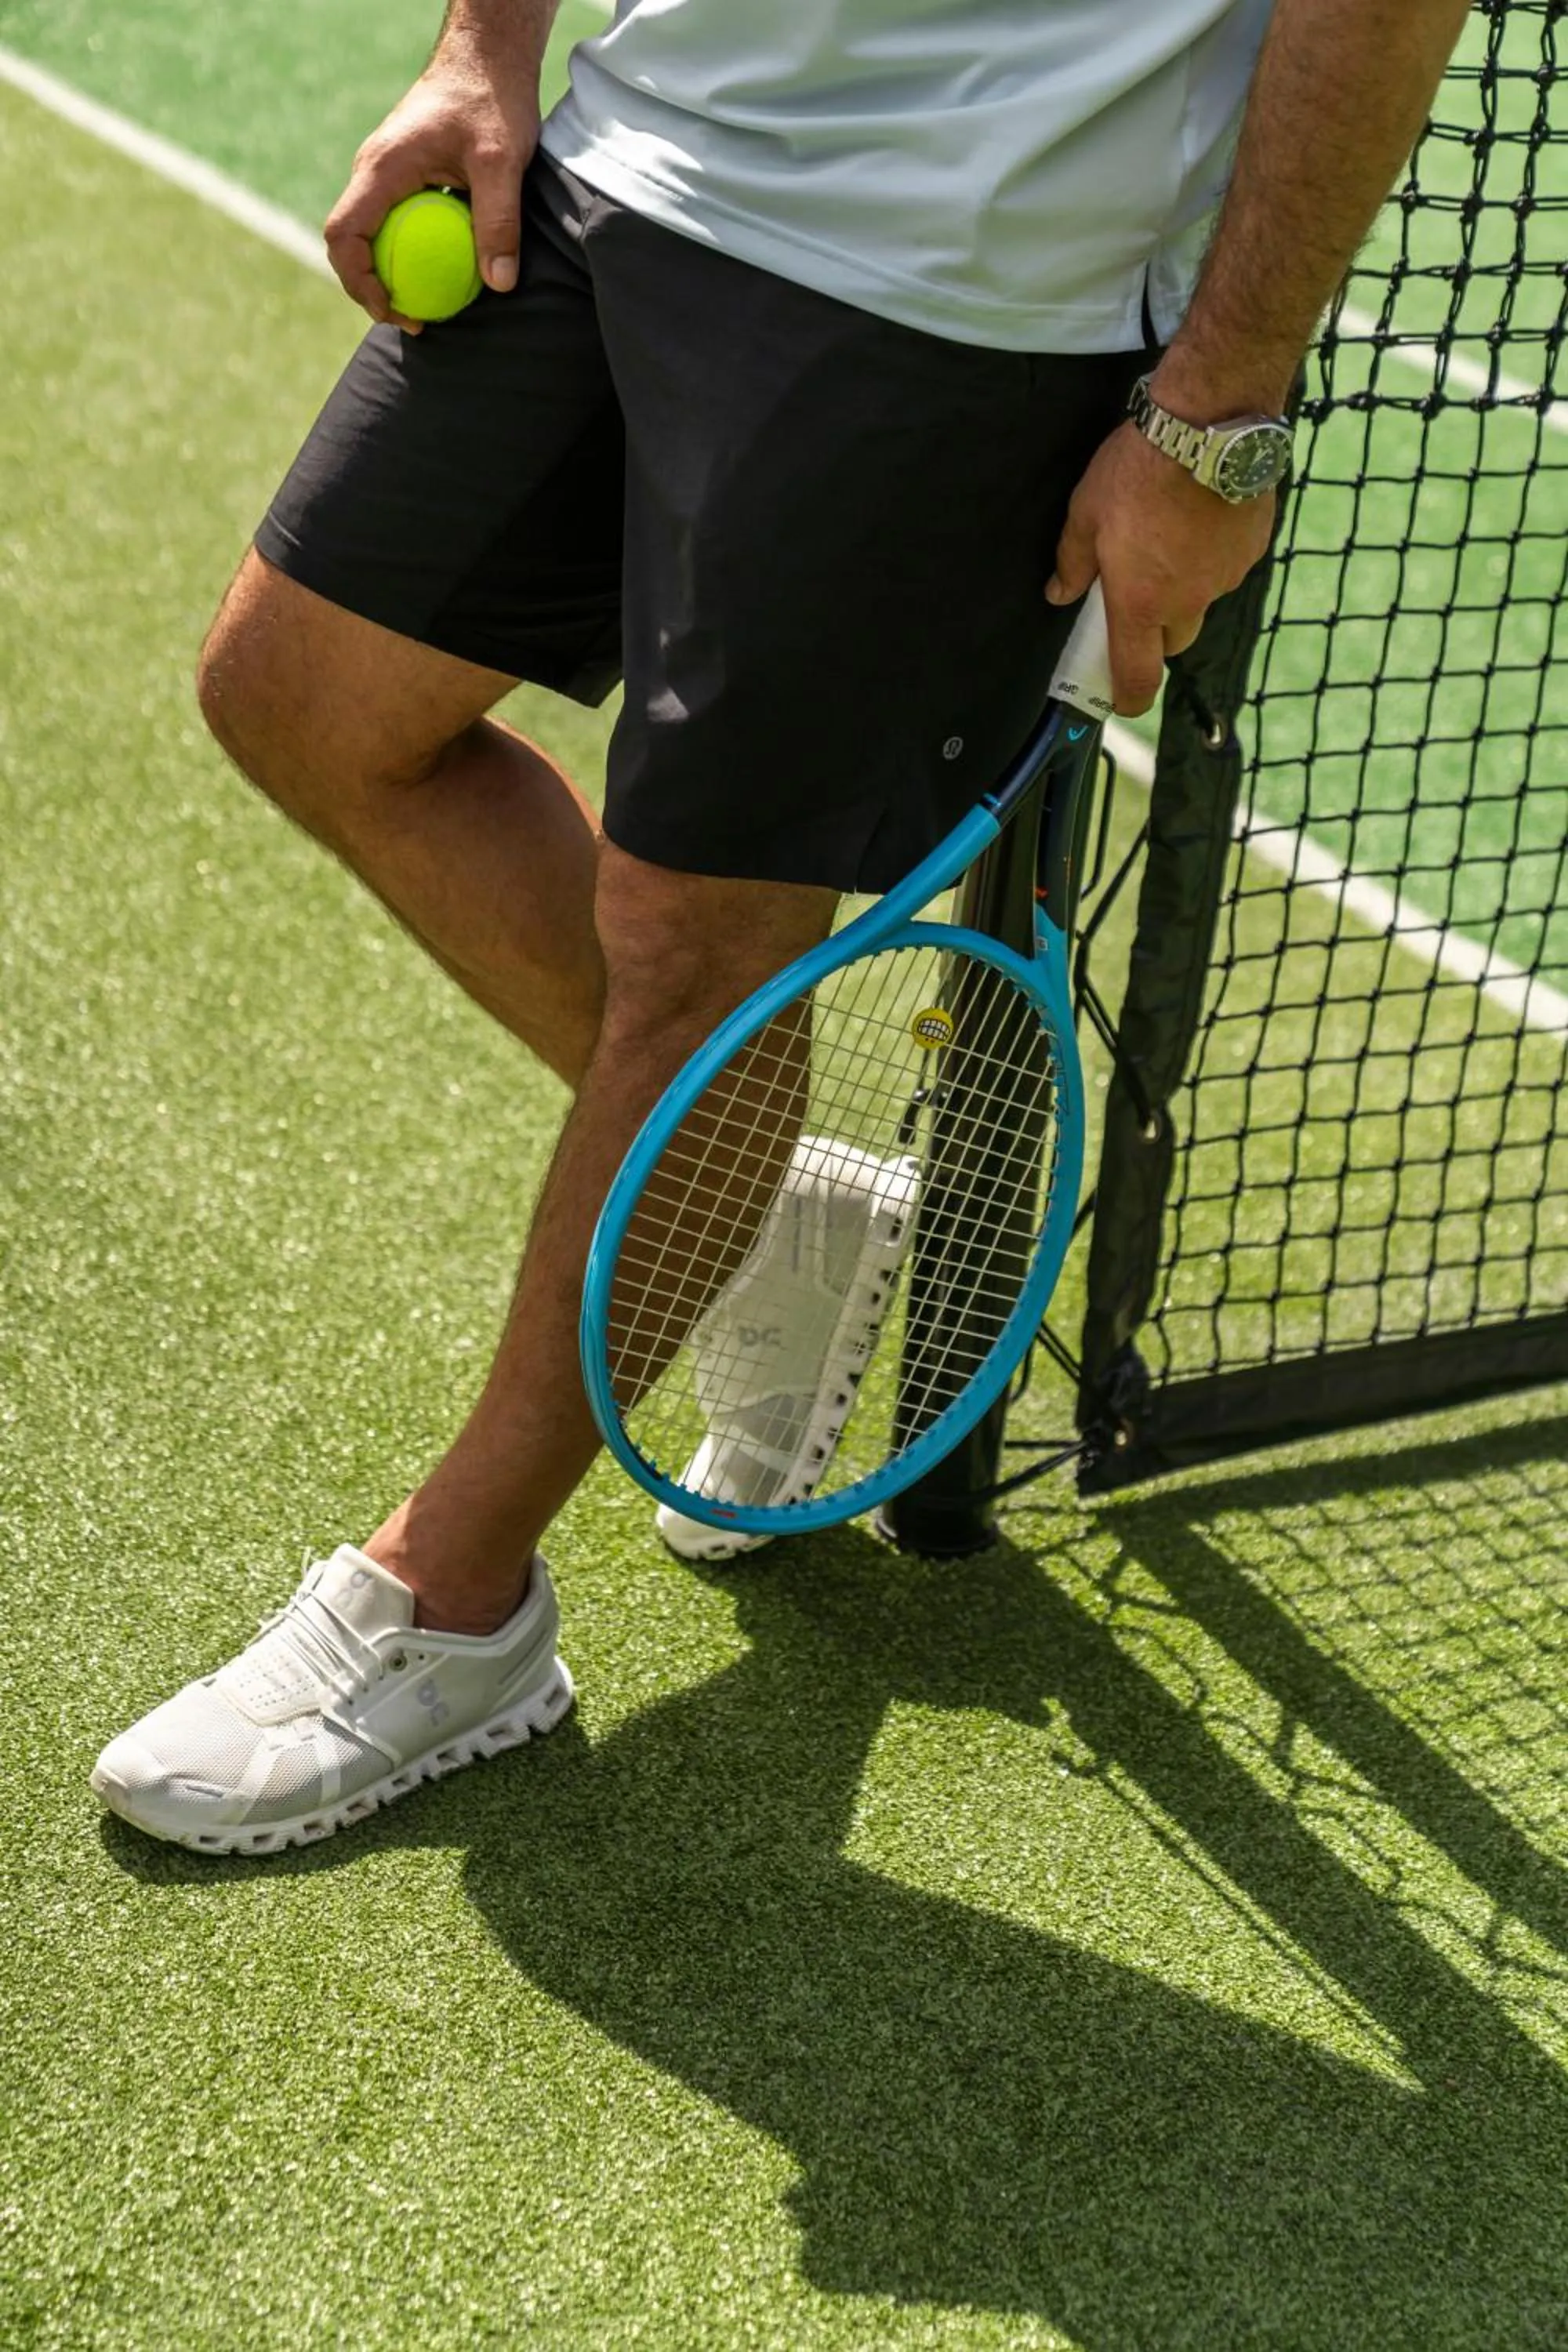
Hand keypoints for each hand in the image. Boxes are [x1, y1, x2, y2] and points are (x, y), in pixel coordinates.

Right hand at [324, 41, 539, 331]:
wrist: (488, 56)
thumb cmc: (492, 98)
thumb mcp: (502, 160)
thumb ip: (499, 220)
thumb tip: (498, 284)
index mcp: (382, 167)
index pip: (344, 233)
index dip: (359, 281)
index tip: (393, 310)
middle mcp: (374, 171)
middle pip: (350, 242)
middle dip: (371, 289)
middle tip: (414, 323)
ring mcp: (387, 174)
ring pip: (370, 235)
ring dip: (389, 275)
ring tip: (426, 308)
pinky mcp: (407, 176)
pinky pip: (395, 224)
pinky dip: (409, 254)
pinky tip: (443, 275)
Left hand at [1046, 423, 1274, 714]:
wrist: (1210, 426)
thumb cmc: (1139, 471)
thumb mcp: (1086, 513)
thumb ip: (1072, 562)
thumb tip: (1059, 593)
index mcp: (1140, 605)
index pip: (1138, 679)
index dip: (1128, 699)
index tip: (1120, 699)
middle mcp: (1187, 603)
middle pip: (1172, 641)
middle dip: (1154, 631)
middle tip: (1138, 592)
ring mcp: (1225, 578)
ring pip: (1202, 602)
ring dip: (1185, 588)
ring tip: (1170, 539)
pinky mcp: (1252, 550)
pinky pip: (1227, 568)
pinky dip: (1211, 557)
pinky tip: (1200, 519)